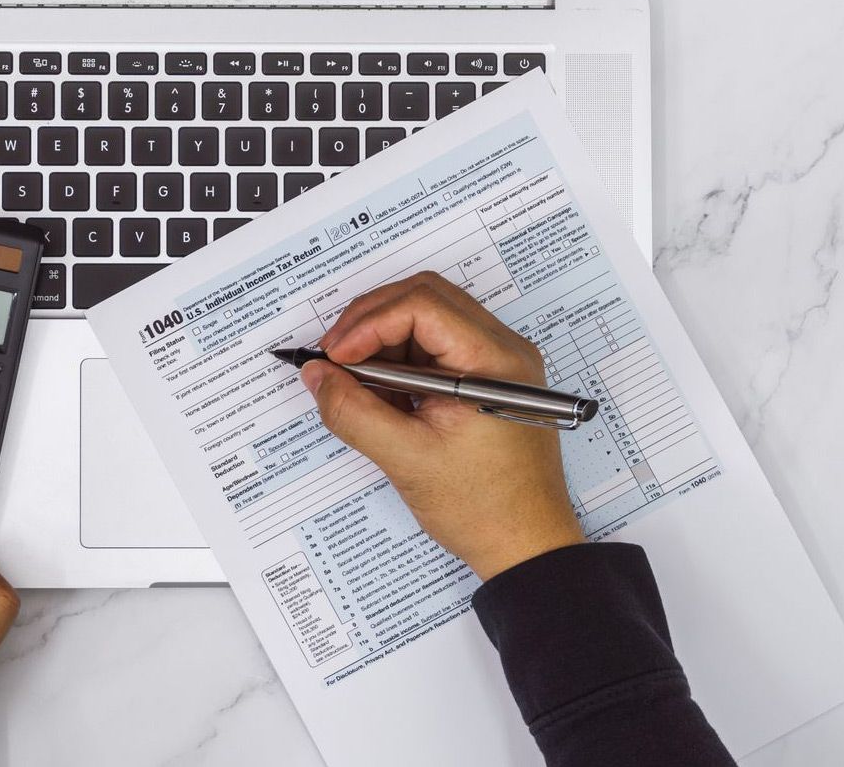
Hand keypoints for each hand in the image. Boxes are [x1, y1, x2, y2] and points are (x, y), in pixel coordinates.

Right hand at [300, 272, 583, 579]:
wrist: (525, 545)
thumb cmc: (486, 509)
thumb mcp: (406, 460)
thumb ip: (353, 412)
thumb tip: (318, 376)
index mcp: (493, 362)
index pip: (421, 306)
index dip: (368, 323)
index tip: (335, 355)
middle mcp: (503, 351)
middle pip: (425, 299)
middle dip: (371, 322)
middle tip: (335, 356)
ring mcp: (497, 363)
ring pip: (428, 319)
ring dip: (384, 340)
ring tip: (355, 378)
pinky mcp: (485, 379)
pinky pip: (436, 347)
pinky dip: (401, 359)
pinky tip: (381, 392)